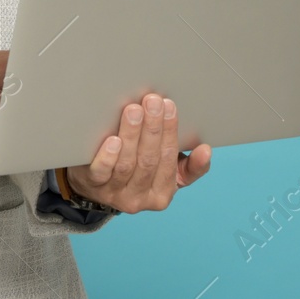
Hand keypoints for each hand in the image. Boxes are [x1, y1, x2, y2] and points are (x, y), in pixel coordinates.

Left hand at [65, 93, 211, 212]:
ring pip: (126, 164)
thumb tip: (206, 150)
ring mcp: (115, 194)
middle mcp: (139, 198)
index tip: (169, 106)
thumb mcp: (166, 174)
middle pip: (148, 161)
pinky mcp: (93, 186)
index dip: (170, 132)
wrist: (95, 186)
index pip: (169, 160)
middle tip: (153, 101)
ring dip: (132, 134)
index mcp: (161, 194)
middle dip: (153, 128)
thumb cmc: (137, 171)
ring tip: (134, 110)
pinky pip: (101, 173)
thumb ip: (189, 166)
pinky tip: (113, 139)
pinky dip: (108, 156)